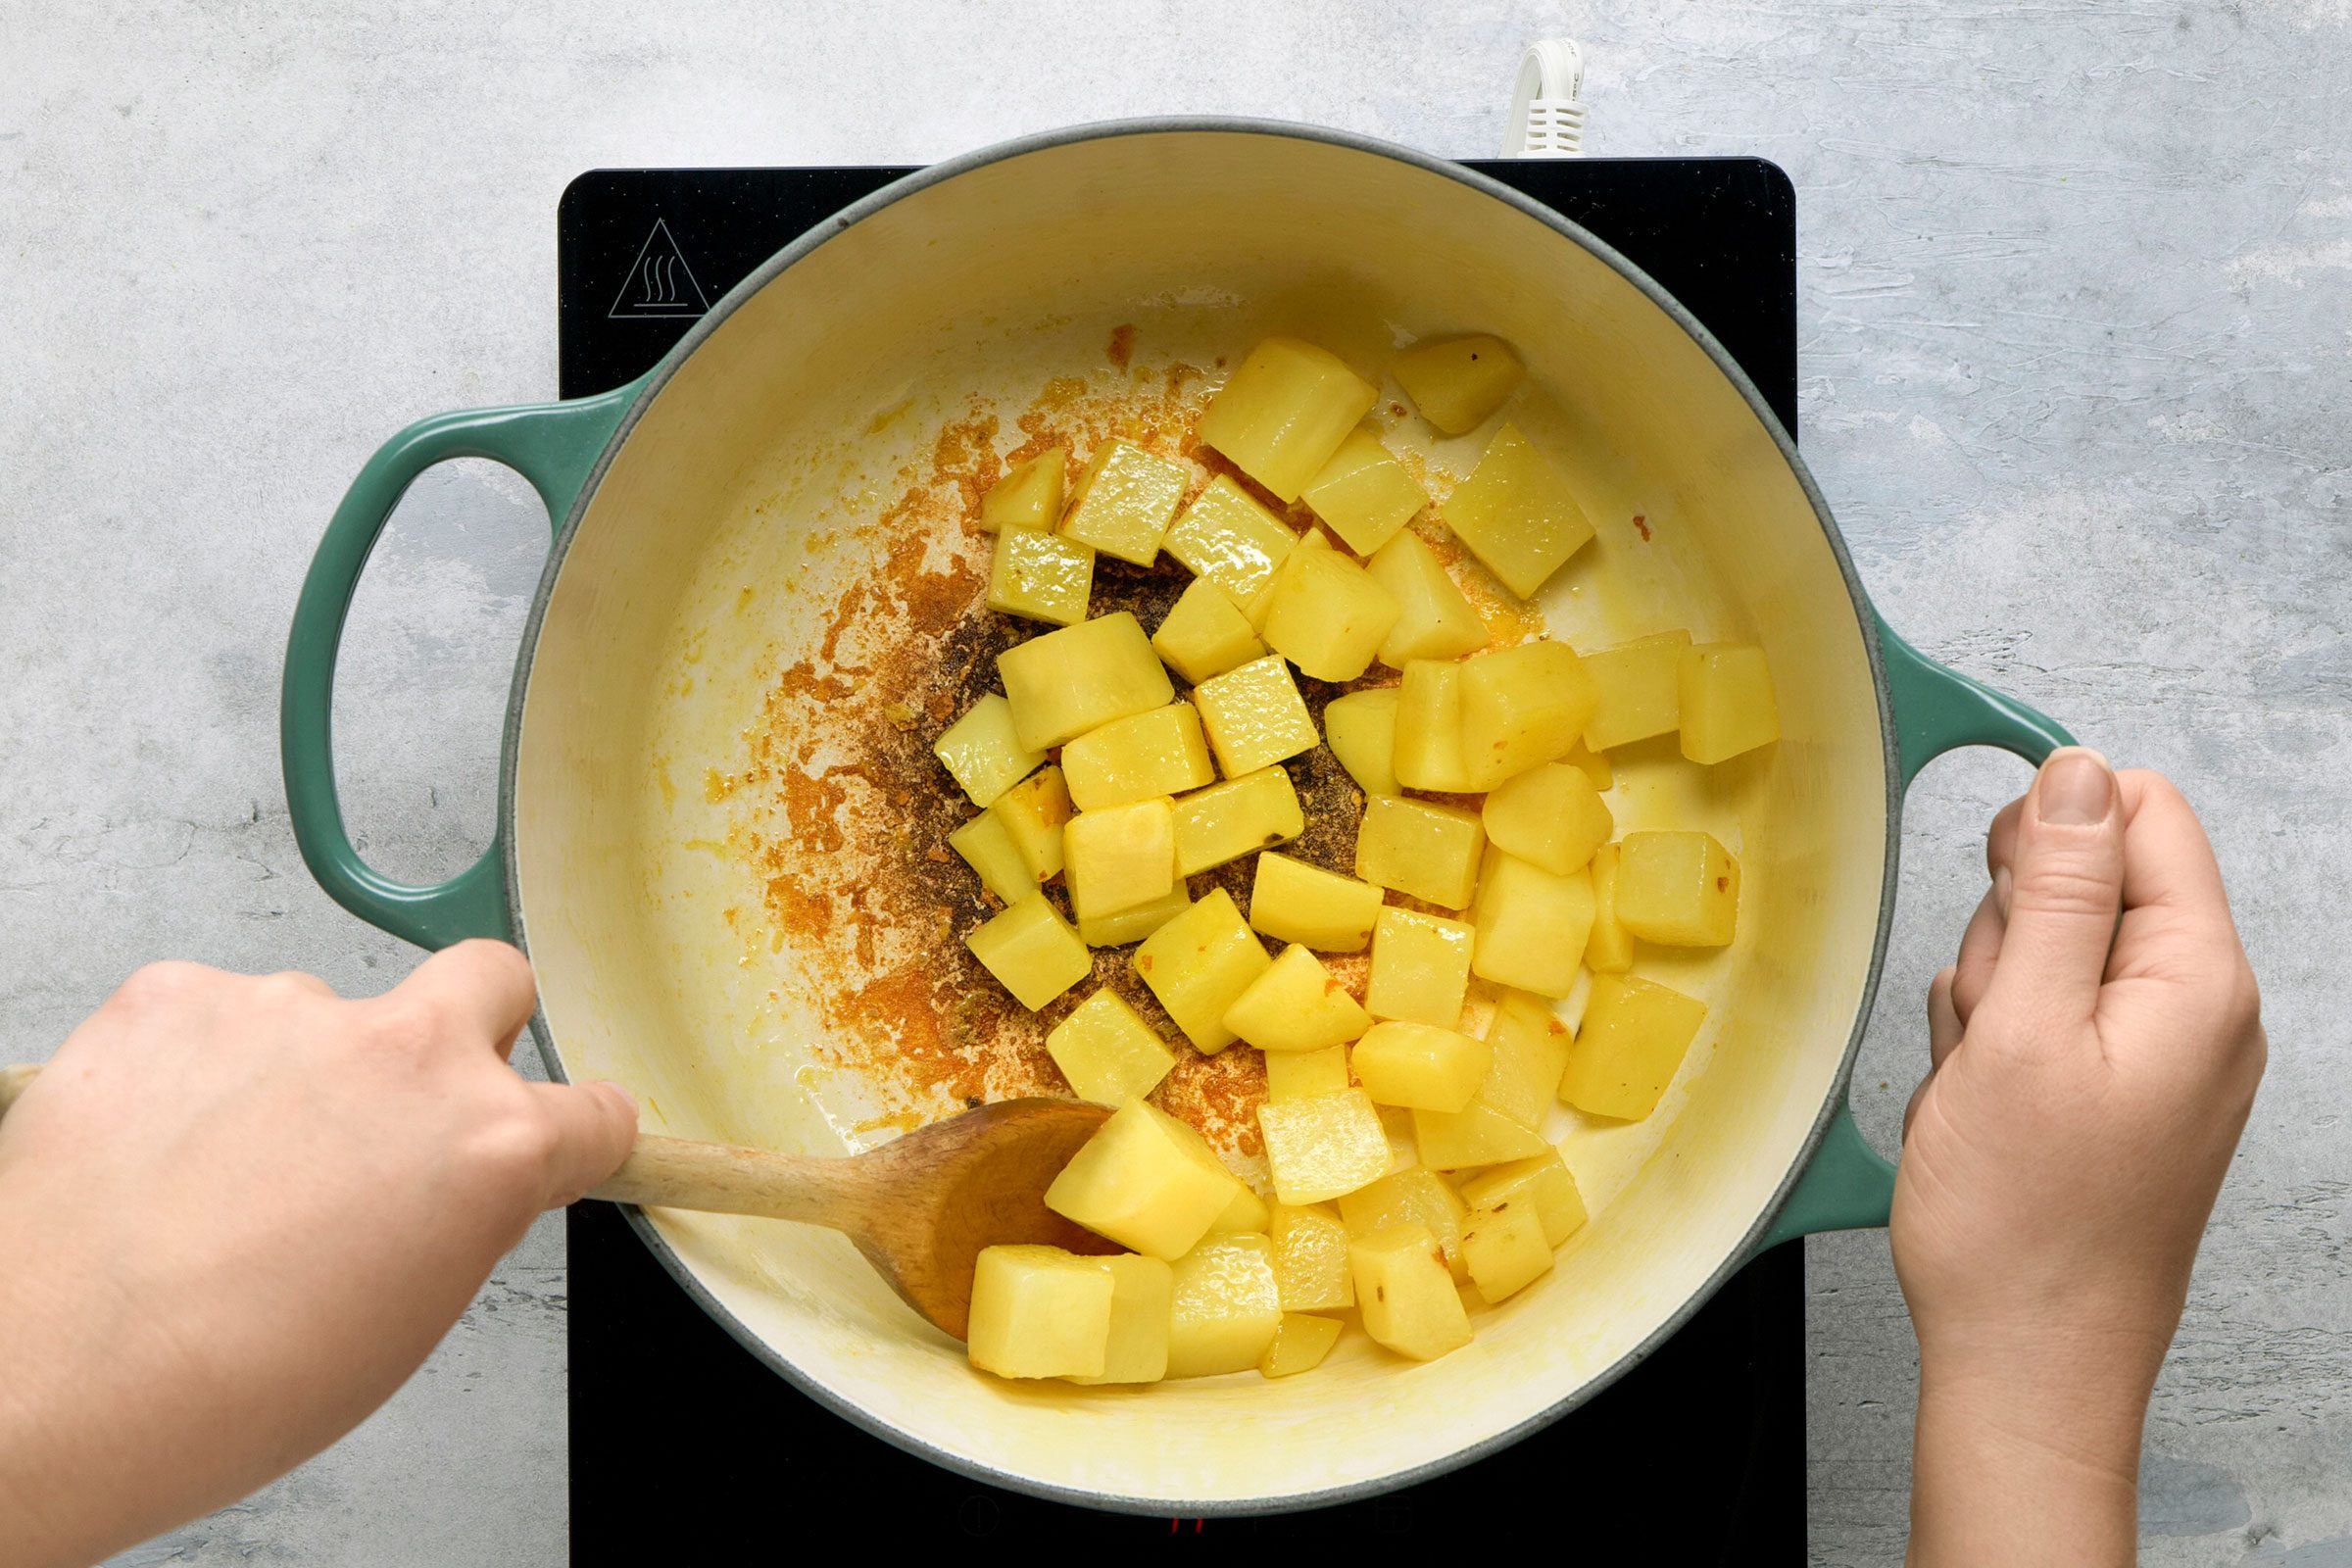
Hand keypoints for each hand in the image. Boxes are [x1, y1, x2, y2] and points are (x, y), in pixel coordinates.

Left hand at [0, 942, 636, 1567]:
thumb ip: (457, 1216)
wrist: (44, 1382)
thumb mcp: (403, 1323)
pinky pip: (210, 1013)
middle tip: (401, 1108)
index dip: (571, 1136)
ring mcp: (289, 1011)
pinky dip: (192, 1067)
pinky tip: (155, 1148)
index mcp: (490, 1147)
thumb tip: (447, 1183)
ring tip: (219, 1175)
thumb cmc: (213, 1386)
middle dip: (471, 1029)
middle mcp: (408, 1055)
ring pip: (324, 1010)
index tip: (548, 1144)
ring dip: (294, 1070)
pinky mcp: (176, 995)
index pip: (595, 1110)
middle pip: (493, 980)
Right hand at [1893, 750, 2262, 1566]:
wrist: (2026, 1363)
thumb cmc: (2022, 1224)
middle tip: (1994, 1022)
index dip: (2053, 829)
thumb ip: (2058, 889)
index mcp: (2201, 981)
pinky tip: (1986, 1105)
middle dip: (2012, 929)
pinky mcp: (2118, 1091)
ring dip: (1993, 996)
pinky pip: (2044, 1015)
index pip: (2144, 814)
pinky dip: (1997, 1045)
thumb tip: (2079, 773)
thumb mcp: (2022, 1028)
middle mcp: (2200, 1009)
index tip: (1998, 891)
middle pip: (2089, 881)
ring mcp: (2160, 1054)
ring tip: (1985, 1081)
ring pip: (2050, 949)